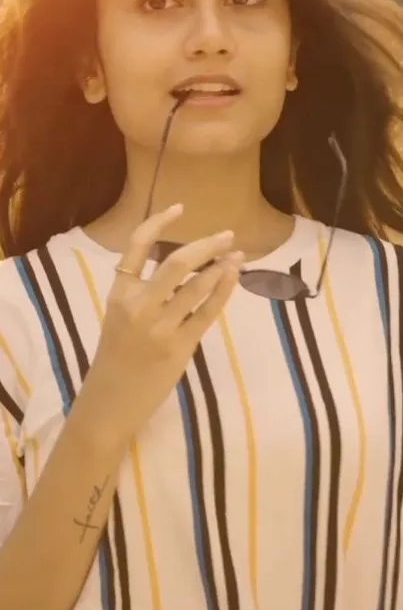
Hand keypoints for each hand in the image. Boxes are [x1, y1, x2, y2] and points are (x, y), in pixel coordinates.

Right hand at [86, 204, 242, 441]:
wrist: (110, 402)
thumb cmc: (116, 358)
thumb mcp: (119, 317)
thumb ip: (143, 292)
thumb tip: (182, 266)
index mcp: (119, 293)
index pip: (137, 245)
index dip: (160, 221)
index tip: (180, 208)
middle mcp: (139, 305)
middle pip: (178, 261)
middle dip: (207, 244)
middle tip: (227, 235)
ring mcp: (161, 326)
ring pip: (197, 284)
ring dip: (222, 266)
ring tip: (238, 256)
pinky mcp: (180, 346)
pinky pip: (208, 311)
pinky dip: (223, 290)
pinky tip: (233, 277)